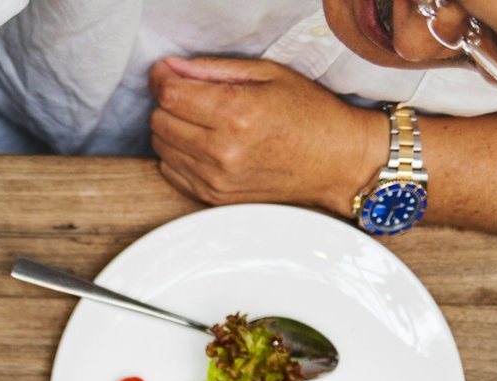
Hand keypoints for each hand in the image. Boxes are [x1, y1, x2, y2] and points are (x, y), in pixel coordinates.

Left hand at [148, 57, 383, 214]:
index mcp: (238, 114)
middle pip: (160, 121)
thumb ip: (214, 69)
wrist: (336, 161)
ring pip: (161, 147)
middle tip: (192, 95)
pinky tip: (204, 144)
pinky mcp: (213, 197)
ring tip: (202, 120)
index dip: (162, 78)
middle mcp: (223, 150)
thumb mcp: (268, 74)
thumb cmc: (308, 112)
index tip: (166, 72)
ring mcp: (216, 179)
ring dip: (172, 129)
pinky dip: (178, 154)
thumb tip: (170, 67)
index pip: (170, 95)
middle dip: (169, 102)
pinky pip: (171, 171)